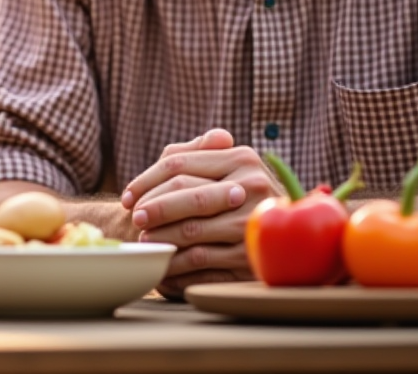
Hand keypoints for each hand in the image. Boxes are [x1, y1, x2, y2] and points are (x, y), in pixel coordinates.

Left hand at [120, 129, 280, 296]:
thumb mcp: (229, 168)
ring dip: (161, 237)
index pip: (180, 163)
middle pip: (187, 195)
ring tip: (145, 240)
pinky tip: (161, 263)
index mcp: (242, 158)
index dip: (146, 180)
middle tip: (135, 219)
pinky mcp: (249, 257)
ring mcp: (252, 223)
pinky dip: (175, 263)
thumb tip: (165, 155)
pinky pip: (201, 260)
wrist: (289, 234)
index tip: (128, 198)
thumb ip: (196, 154)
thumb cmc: (244, 196)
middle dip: (154, 208)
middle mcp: (252, 187)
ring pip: (191, 230)